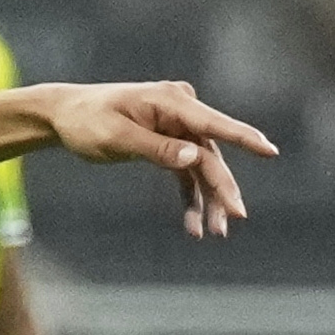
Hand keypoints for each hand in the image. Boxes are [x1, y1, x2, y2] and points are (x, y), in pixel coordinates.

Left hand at [39, 80, 273, 236]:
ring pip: (203, 167)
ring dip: (208, 199)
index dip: (245, 138)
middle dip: (222, 187)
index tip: (270, 151)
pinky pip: (187, 172)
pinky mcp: (170, 142)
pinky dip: (190, 197)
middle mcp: (180, 111)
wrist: (64, 116)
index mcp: (171, 102)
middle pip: (211, 153)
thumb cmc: (87, 121)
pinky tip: (194, 224)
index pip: (214, 123)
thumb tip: (194, 157)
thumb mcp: (117, 136)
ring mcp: (177, 127)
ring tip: (214, 232)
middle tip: (234, 218)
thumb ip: (157, 147)